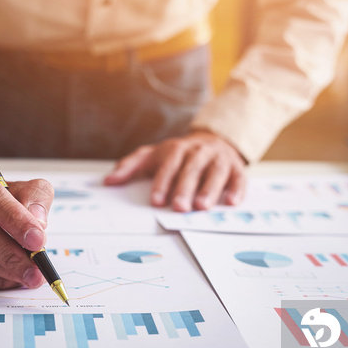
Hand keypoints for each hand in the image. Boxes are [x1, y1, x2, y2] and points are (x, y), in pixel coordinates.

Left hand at [104, 131, 246, 210]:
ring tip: (202, 207)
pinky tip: (232, 202)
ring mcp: (219, 159)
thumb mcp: (153, 155)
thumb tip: (108, 181)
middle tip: (179, 207)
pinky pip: (239, 178)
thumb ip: (130, 166)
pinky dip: (237, 190)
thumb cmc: (178, 154)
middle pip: (191, 170)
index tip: (156, 200)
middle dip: (184, 188)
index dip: (162, 182)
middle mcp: (199, 152)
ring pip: (215, 173)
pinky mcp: (237, 168)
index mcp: (177, 149)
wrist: (214, 139)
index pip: (168, 165)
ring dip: (209, 190)